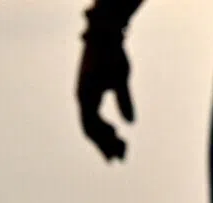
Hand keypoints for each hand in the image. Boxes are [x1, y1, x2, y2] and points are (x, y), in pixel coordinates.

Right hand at [77, 36, 132, 161]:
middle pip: (91, 130)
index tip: (115, 158)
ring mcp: (85, 96)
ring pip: (93, 124)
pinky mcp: (90, 93)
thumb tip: (130, 124)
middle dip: (105, 145)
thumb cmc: (113, 53)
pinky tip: (116, 131)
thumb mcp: (122, 77)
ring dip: (106, 137)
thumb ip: (124, 100)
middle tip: (120, 159)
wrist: (104, 33)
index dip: (103, 144)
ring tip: (122, 149)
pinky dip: (104, 126)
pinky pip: (94, 116)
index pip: (91, 128)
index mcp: (86, 96)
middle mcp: (82, 99)